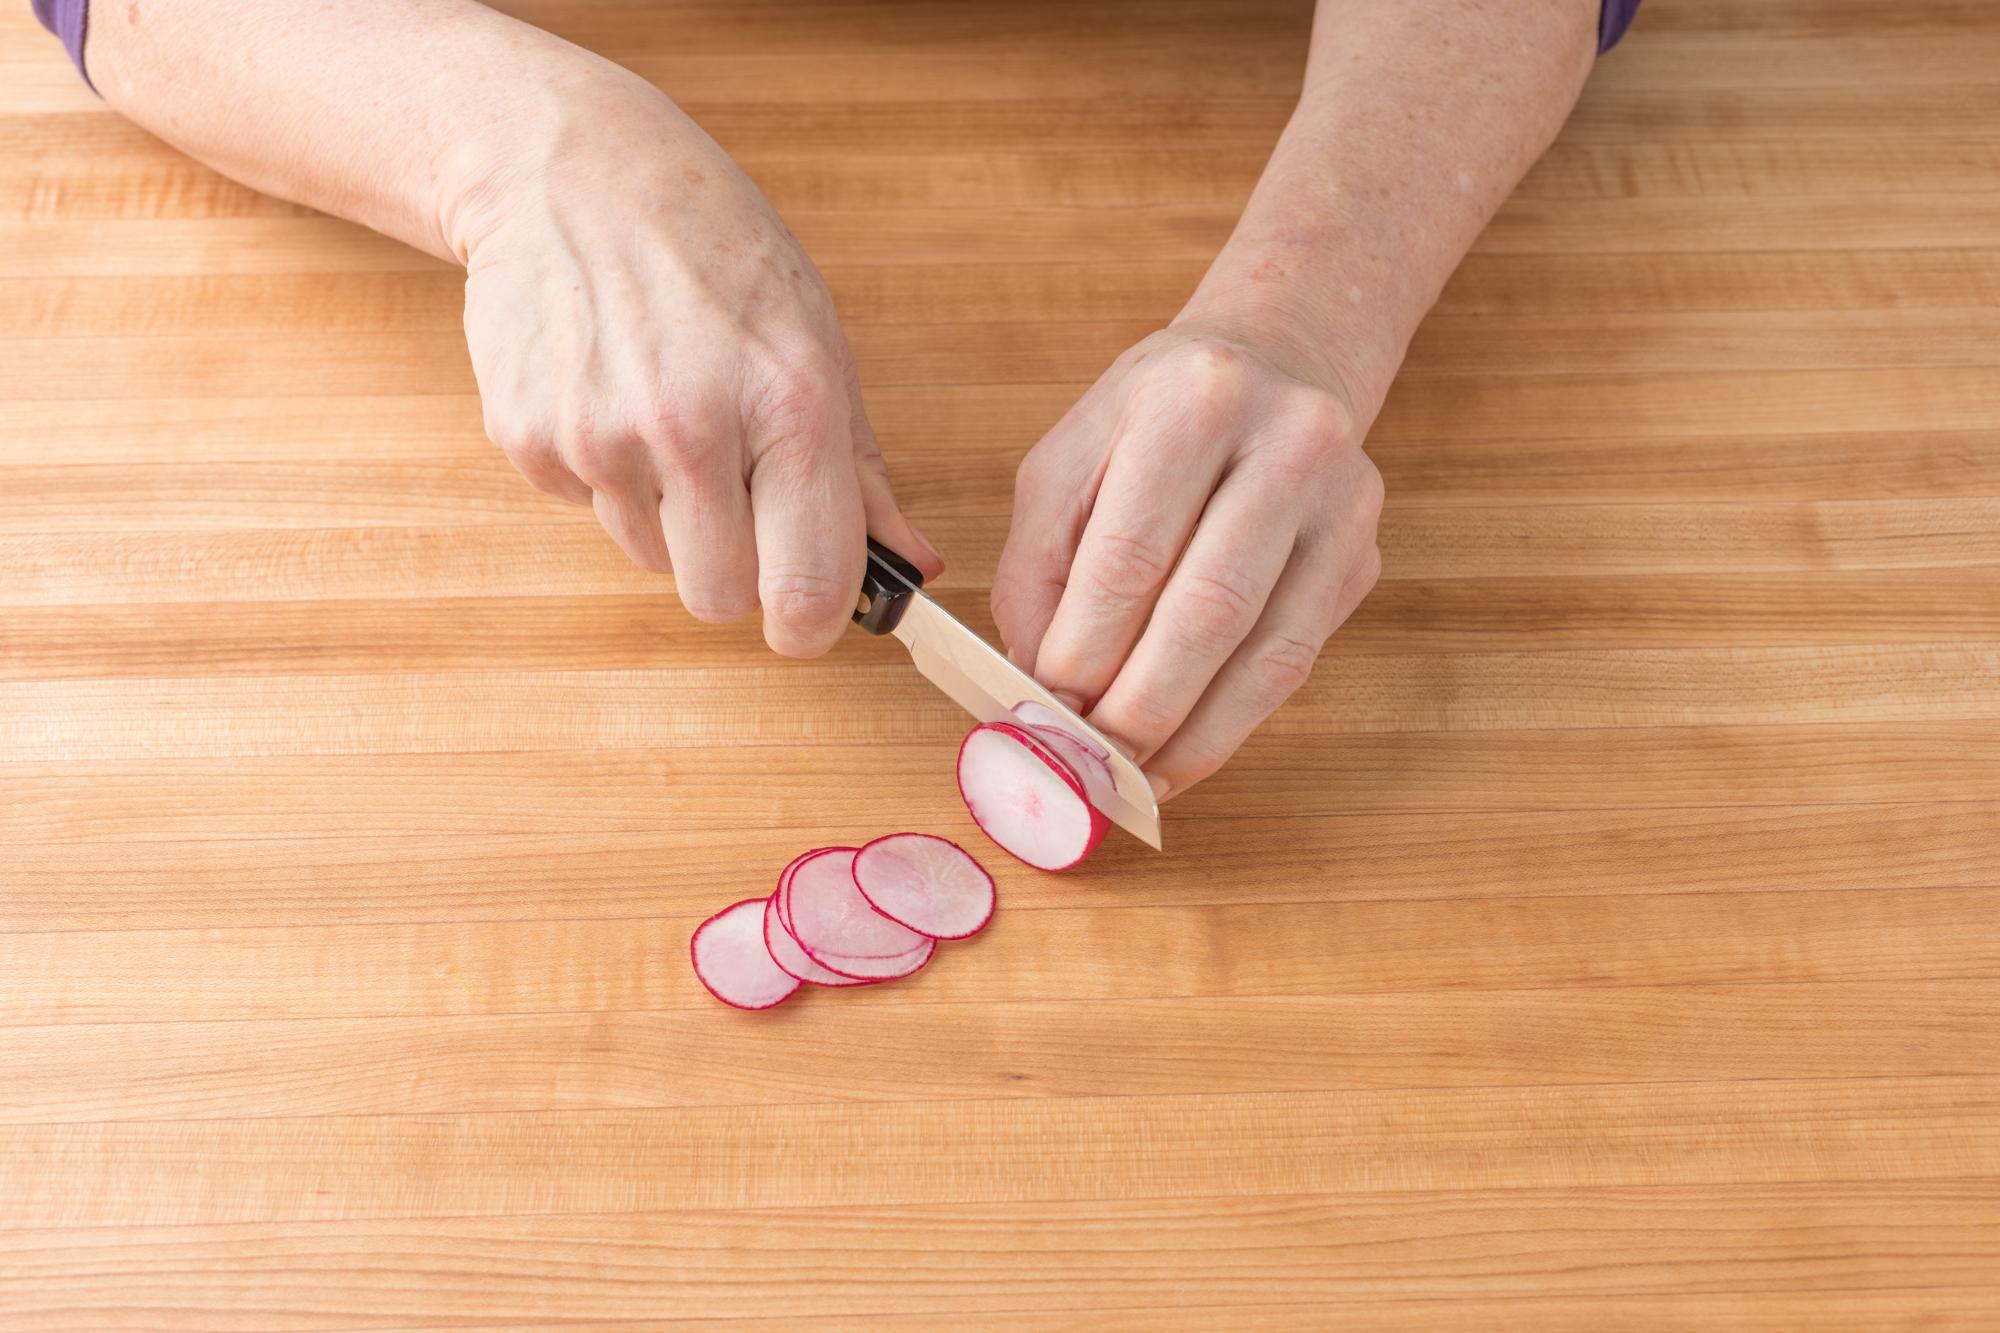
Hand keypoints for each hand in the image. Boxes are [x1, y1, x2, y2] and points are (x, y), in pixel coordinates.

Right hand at [453, 73, 939, 654]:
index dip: (811, 622)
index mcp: (788, 402)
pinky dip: (607, 478)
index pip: (807, 585)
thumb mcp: (816, 338)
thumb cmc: (712, 250)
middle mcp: (692, 425)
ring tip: (669, 418)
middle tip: (737, 503)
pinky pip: (588, 511)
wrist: (568, 170)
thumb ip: (861, 472)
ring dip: (671, 517)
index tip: (808, 617)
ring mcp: (599, 433)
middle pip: (720, 598)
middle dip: (737, 571)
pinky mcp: (527, 436)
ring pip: (653, 560)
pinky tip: (613, 397)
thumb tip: (912, 568)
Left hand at [991, 327, 1382, 800]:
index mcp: (1194, 400)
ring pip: (1267, 651)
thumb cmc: (1154, 418)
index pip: (1131, 553)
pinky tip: (1181, 756)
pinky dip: (1231, 724)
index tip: (1042, 712)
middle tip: (1085, 764)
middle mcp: (1286, 442)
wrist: (1279, 359)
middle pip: (1208, 608)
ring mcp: (1342, 503)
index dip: (1084, 649)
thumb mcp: (1070, 459)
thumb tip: (1032, 684)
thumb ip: (1040, 567)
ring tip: (1130, 778)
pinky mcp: (1363, 556)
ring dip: (1190, 734)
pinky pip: (1294, 662)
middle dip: (1138, 705)